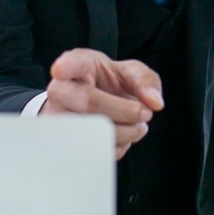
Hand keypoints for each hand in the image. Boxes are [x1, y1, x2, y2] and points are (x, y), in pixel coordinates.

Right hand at [39, 48, 163, 158]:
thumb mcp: (131, 74)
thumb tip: (154, 102)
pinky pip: (94, 151)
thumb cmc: (110, 87)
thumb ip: (146, 81)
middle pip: (89, 102)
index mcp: (79, 66)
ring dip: (125, 132)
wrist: (96, 106)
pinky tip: (121, 137)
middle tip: (144, 113)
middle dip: (125, 111)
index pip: (70, 63)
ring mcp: (59, 119)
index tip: (60, 70)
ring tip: (136, 126)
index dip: (65, 66)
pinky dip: (117, 147)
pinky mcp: (65, 144)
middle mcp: (62, 91)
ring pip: (91, 131)